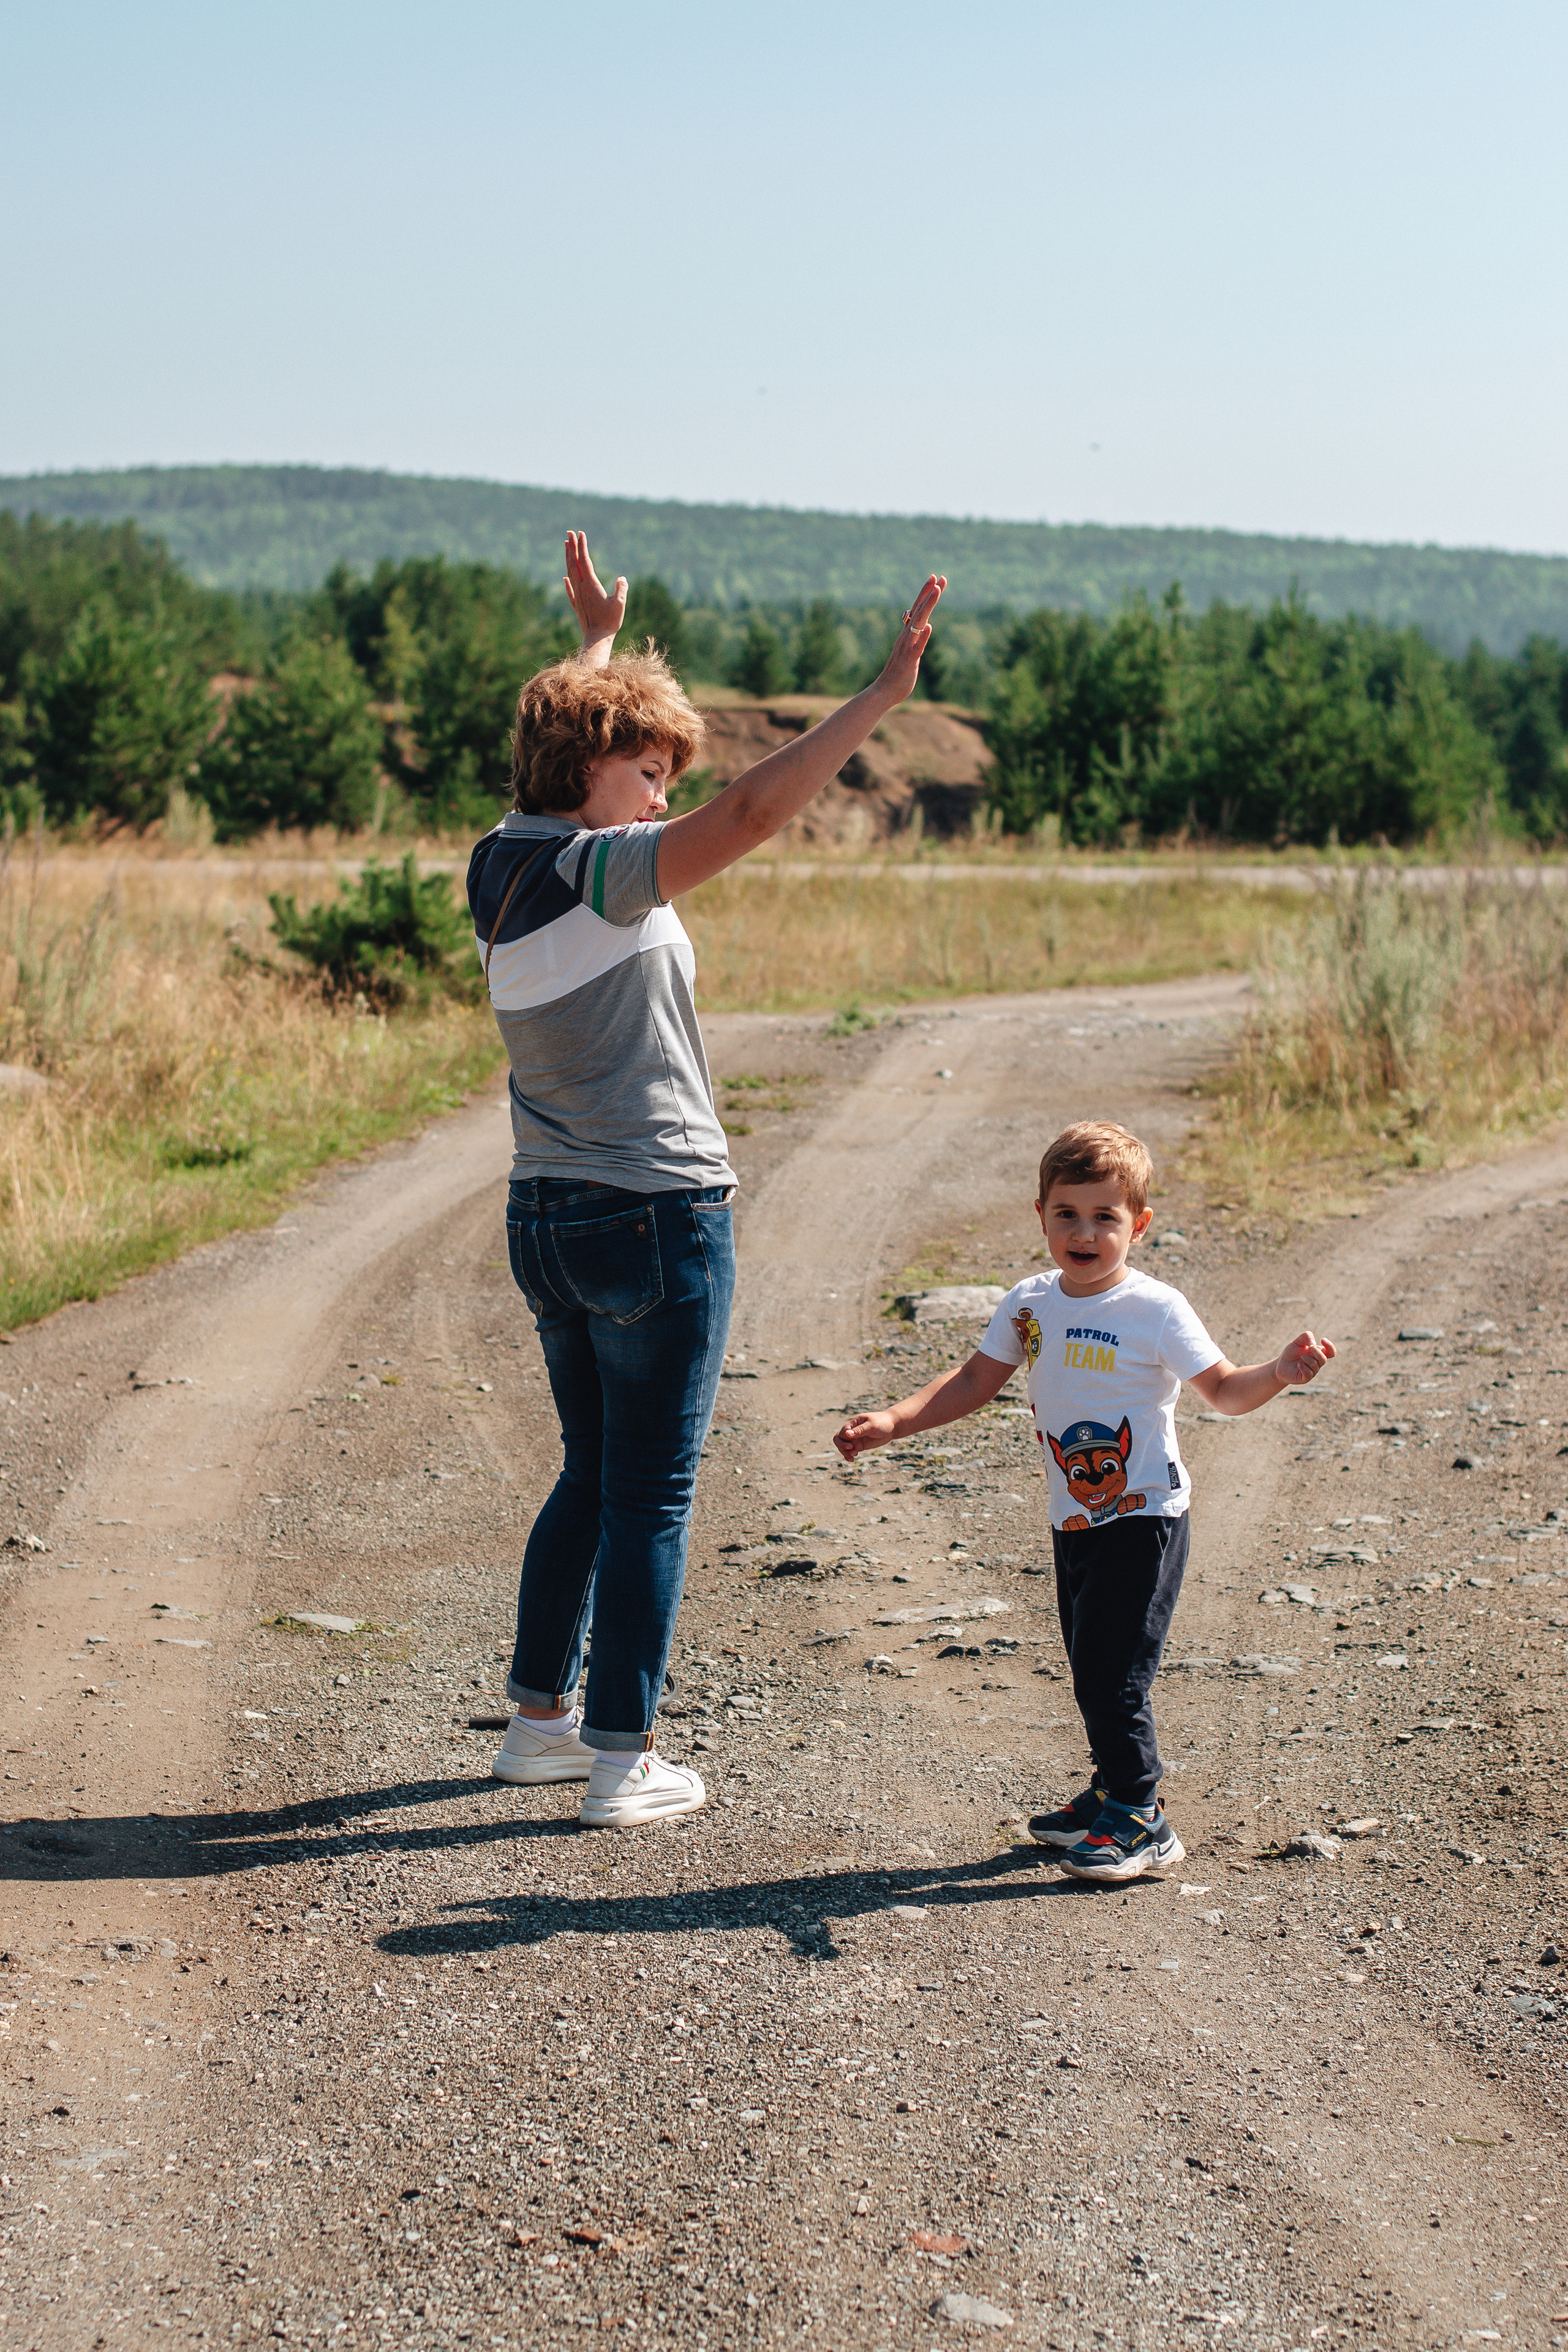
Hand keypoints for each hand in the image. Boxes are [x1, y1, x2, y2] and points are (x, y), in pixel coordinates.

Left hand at [563, 531, 626, 647]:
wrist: (596, 639)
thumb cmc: (609, 622)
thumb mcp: (620, 604)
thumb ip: (621, 589)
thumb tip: (621, 578)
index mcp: (591, 585)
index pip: (585, 561)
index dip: (582, 546)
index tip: (580, 533)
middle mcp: (581, 588)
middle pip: (574, 564)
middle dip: (572, 547)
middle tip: (569, 533)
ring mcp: (577, 596)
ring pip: (570, 573)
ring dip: (568, 559)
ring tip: (567, 547)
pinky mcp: (576, 605)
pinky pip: (569, 591)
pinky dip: (567, 582)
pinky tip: (565, 578)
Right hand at [833, 1409, 897, 1461]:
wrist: (892, 1427)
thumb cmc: (882, 1423)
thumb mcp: (872, 1426)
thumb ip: (860, 1430)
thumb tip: (847, 1434)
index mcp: (853, 1423)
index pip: (842, 1432)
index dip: (844, 1439)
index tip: (851, 1445)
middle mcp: (852, 1431)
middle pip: (838, 1439)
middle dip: (841, 1446)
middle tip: (851, 1450)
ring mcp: (855, 1439)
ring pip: (842, 1446)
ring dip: (845, 1452)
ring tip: (854, 1456)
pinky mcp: (860, 1446)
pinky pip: (850, 1451)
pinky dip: (848, 1456)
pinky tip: (852, 1460)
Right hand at [875, 575, 946, 704]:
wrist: (884, 690)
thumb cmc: (898, 673)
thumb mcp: (909, 651)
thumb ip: (914, 639)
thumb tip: (921, 628)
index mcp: (907, 634)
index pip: (917, 609)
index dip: (926, 593)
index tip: (936, 579)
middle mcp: (906, 636)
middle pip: (919, 610)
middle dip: (929, 593)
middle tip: (939, 577)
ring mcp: (907, 647)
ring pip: (918, 623)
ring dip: (927, 606)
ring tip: (936, 592)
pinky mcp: (909, 660)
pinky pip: (917, 647)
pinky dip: (922, 637)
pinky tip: (929, 627)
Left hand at [1274, 1329, 1335, 1385]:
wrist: (1280, 1364)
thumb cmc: (1291, 1353)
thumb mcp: (1297, 1341)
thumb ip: (1306, 1336)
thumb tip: (1313, 1343)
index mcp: (1318, 1354)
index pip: (1331, 1352)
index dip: (1330, 1346)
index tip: (1322, 1340)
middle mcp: (1317, 1363)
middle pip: (1323, 1358)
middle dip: (1315, 1351)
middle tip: (1307, 1347)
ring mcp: (1312, 1372)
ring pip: (1315, 1365)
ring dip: (1306, 1358)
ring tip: (1300, 1357)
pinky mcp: (1305, 1378)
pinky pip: (1308, 1373)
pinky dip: (1303, 1367)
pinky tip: (1298, 1364)